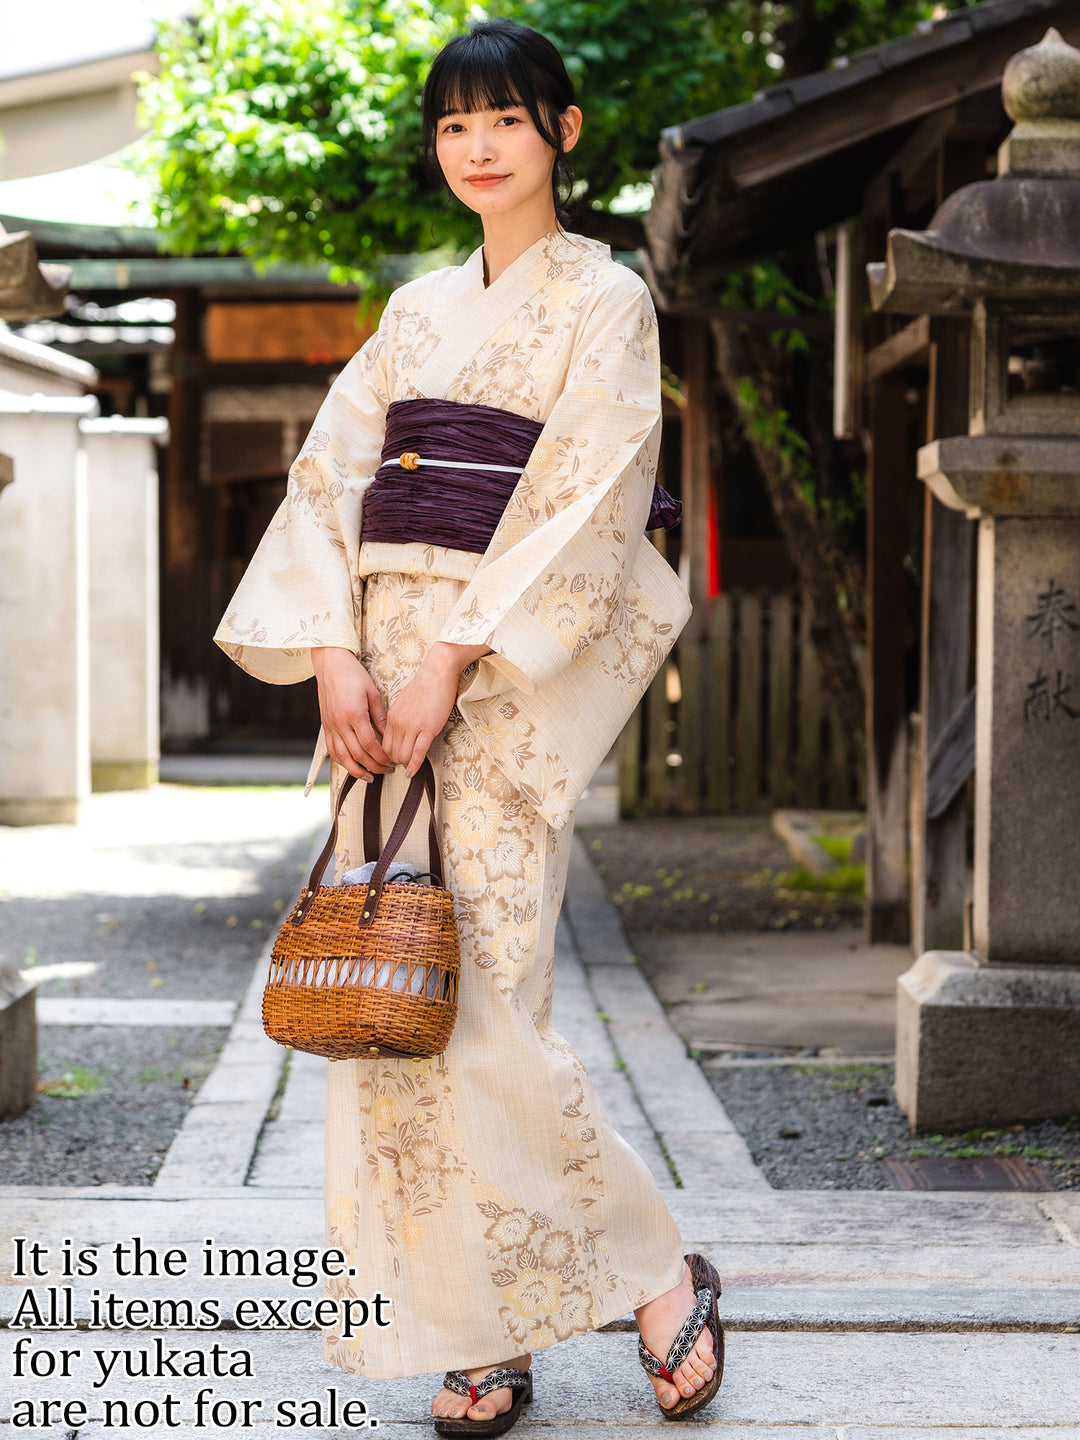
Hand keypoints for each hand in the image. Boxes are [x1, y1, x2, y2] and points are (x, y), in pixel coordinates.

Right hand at [311, 648, 391, 780]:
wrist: (330, 664)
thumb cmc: (353, 675)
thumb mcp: (373, 693)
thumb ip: (380, 718)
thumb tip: (388, 737)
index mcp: (353, 713)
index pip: (369, 744)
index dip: (381, 757)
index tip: (392, 761)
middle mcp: (339, 723)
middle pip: (357, 754)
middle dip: (374, 766)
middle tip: (387, 771)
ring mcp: (330, 726)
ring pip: (342, 757)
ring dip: (356, 771)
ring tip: (370, 777)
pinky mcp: (325, 726)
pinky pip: (332, 750)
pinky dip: (343, 762)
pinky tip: (353, 766)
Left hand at [382, 642, 491, 776]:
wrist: (438, 671)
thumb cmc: (426, 685)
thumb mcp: (405, 702)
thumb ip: (401, 717)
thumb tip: (403, 731)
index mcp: (391, 716)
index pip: (383, 744)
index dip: (389, 756)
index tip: (396, 760)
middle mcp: (398, 722)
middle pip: (390, 753)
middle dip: (397, 763)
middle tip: (404, 766)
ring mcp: (412, 726)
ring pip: (402, 755)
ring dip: (406, 764)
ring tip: (411, 768)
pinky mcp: (427, 728)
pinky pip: (418, 753)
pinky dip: (415, 765)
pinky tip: (414, 772)